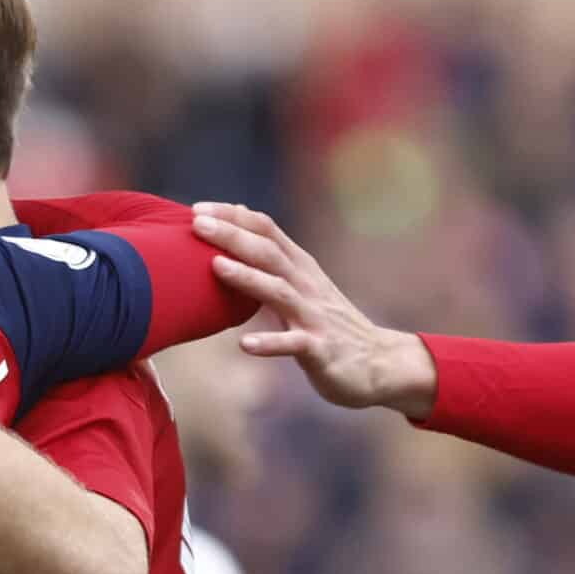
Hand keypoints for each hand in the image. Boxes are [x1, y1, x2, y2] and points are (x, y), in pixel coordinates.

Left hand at [189, 203, 437, 415]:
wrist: (378, 363)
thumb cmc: (329, 324)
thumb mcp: (301, 285)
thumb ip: (271, 257)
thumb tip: (238, 222)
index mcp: (300, 267)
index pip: (266, 230)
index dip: (233, 217)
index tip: (196, 210)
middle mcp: (307, 285)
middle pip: (269, 252)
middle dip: (233, 235)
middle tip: (196, 223)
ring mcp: (314, 316)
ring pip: (279, 291)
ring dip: (248, 277)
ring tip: (216, 266)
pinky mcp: (321, 349)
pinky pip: (293, 345)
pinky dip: (270, 344)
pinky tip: (245, 345)